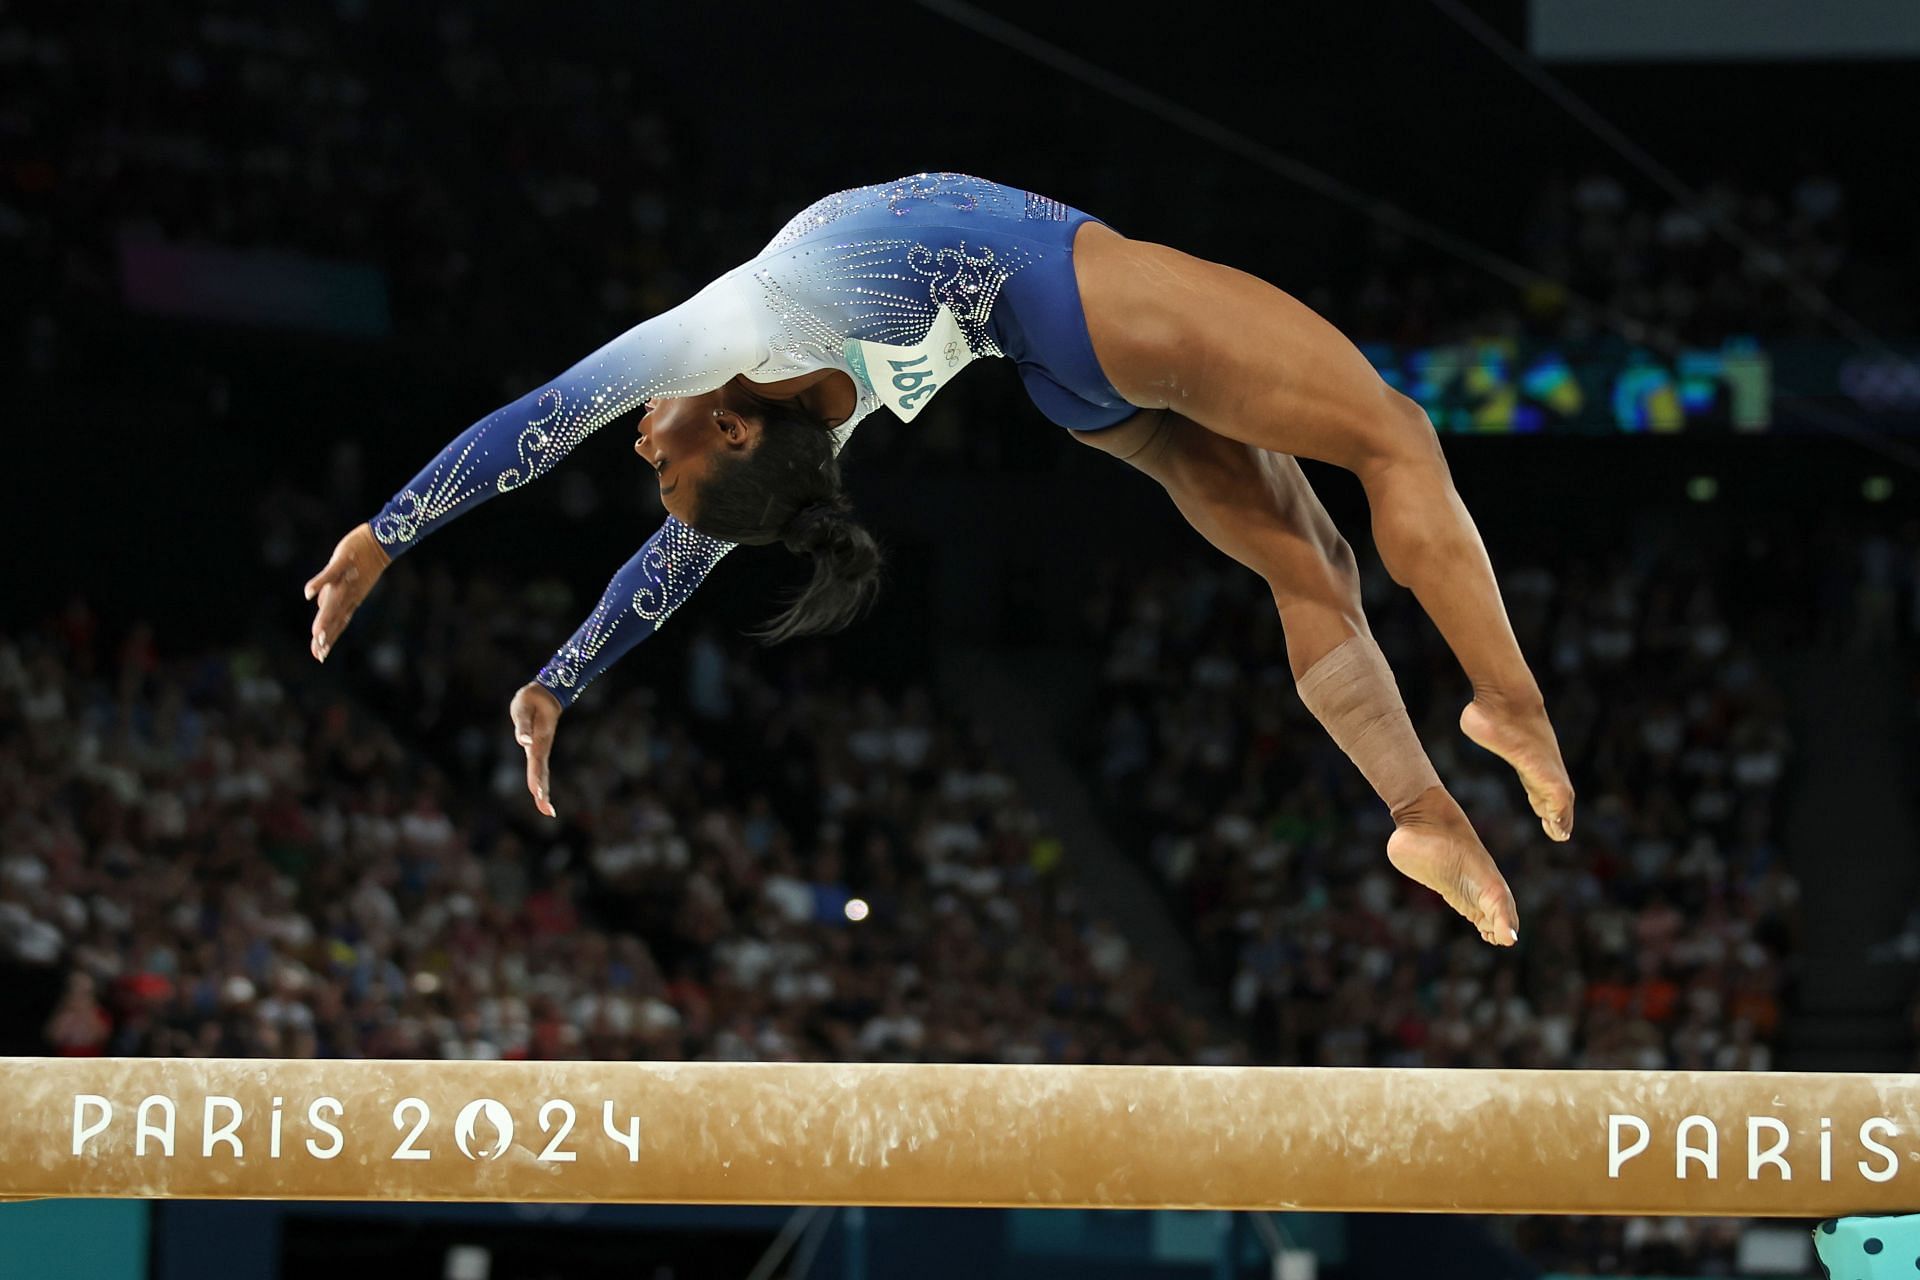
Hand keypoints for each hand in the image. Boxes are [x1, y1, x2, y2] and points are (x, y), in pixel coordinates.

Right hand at [303, 523, 389, 662]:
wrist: (381, 541)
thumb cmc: (360, 562)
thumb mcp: (345, 582)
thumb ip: (330, 594)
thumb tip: (318, 606)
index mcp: (350, 599)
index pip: (338, 623)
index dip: (329, 639)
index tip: (319, 657)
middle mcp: (349, 593)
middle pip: (336, 617)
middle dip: (327, 635)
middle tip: (319, 652)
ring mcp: (346, 578)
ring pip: (334, 601)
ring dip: (325, 617)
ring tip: (316, 633)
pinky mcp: (343, 561)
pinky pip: (330, 573)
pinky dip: (319, 583)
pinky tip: (307, 593)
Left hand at [510, 682, 562, 817]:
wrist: (545, 694)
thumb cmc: (531, 700)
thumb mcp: (522, 709)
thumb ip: (523, 726)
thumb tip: (523, 742)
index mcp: (538, 740)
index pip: (536, 763)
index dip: (537, 779)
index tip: (538, 795)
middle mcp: (541, 747)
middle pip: (542, 773)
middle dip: (544, 792)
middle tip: (547, 811)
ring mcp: (542, 749)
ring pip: (542, 774)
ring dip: (544, 792)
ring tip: (547, 810)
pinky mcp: (539, 749)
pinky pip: (540, 770)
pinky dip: (541, 783)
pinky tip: (540, 794)